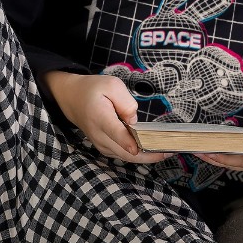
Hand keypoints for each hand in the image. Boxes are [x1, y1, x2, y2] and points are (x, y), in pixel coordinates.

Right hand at [41, 71, 176, 163]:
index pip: (116, 133)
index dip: (130, 142)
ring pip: (126, 157)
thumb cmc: (93, 90)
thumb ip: (126, 102)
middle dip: (149, 155)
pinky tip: (154, 150)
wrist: (73, 99)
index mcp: (100, 117)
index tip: (143, 148)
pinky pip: (124, 155)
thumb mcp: (111, 85)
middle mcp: (100, 135)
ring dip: (146, 157)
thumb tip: (134, 121)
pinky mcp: (105, 148)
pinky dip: (139, 155)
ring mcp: (101, 144)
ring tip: (167, 151)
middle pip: (125, 152)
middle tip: (170, 151)